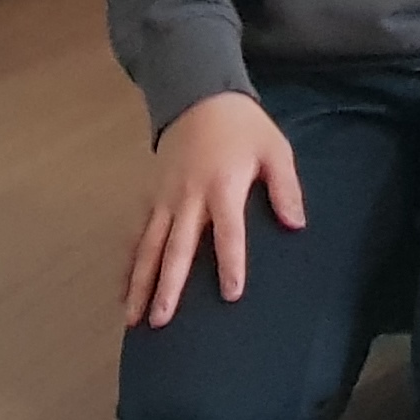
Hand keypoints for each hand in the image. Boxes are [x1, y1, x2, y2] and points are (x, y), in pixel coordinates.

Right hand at [123, 89, 302, 328]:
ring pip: (148, 248)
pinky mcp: (149, 198)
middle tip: (162, 321)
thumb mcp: (275, 150)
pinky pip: (136, 236)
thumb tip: (296, 225)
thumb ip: (286, 188)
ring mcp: (163, 200)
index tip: (231, 295)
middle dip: (168, 285)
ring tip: (134, 320)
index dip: (231, 263)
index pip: (228, 233)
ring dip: (140, 284)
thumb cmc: (243, 128)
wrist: (199, 98)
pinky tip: (122, 292)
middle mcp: (188, 198)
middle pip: (177, 248)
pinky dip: (128, 265)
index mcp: (223, 187)